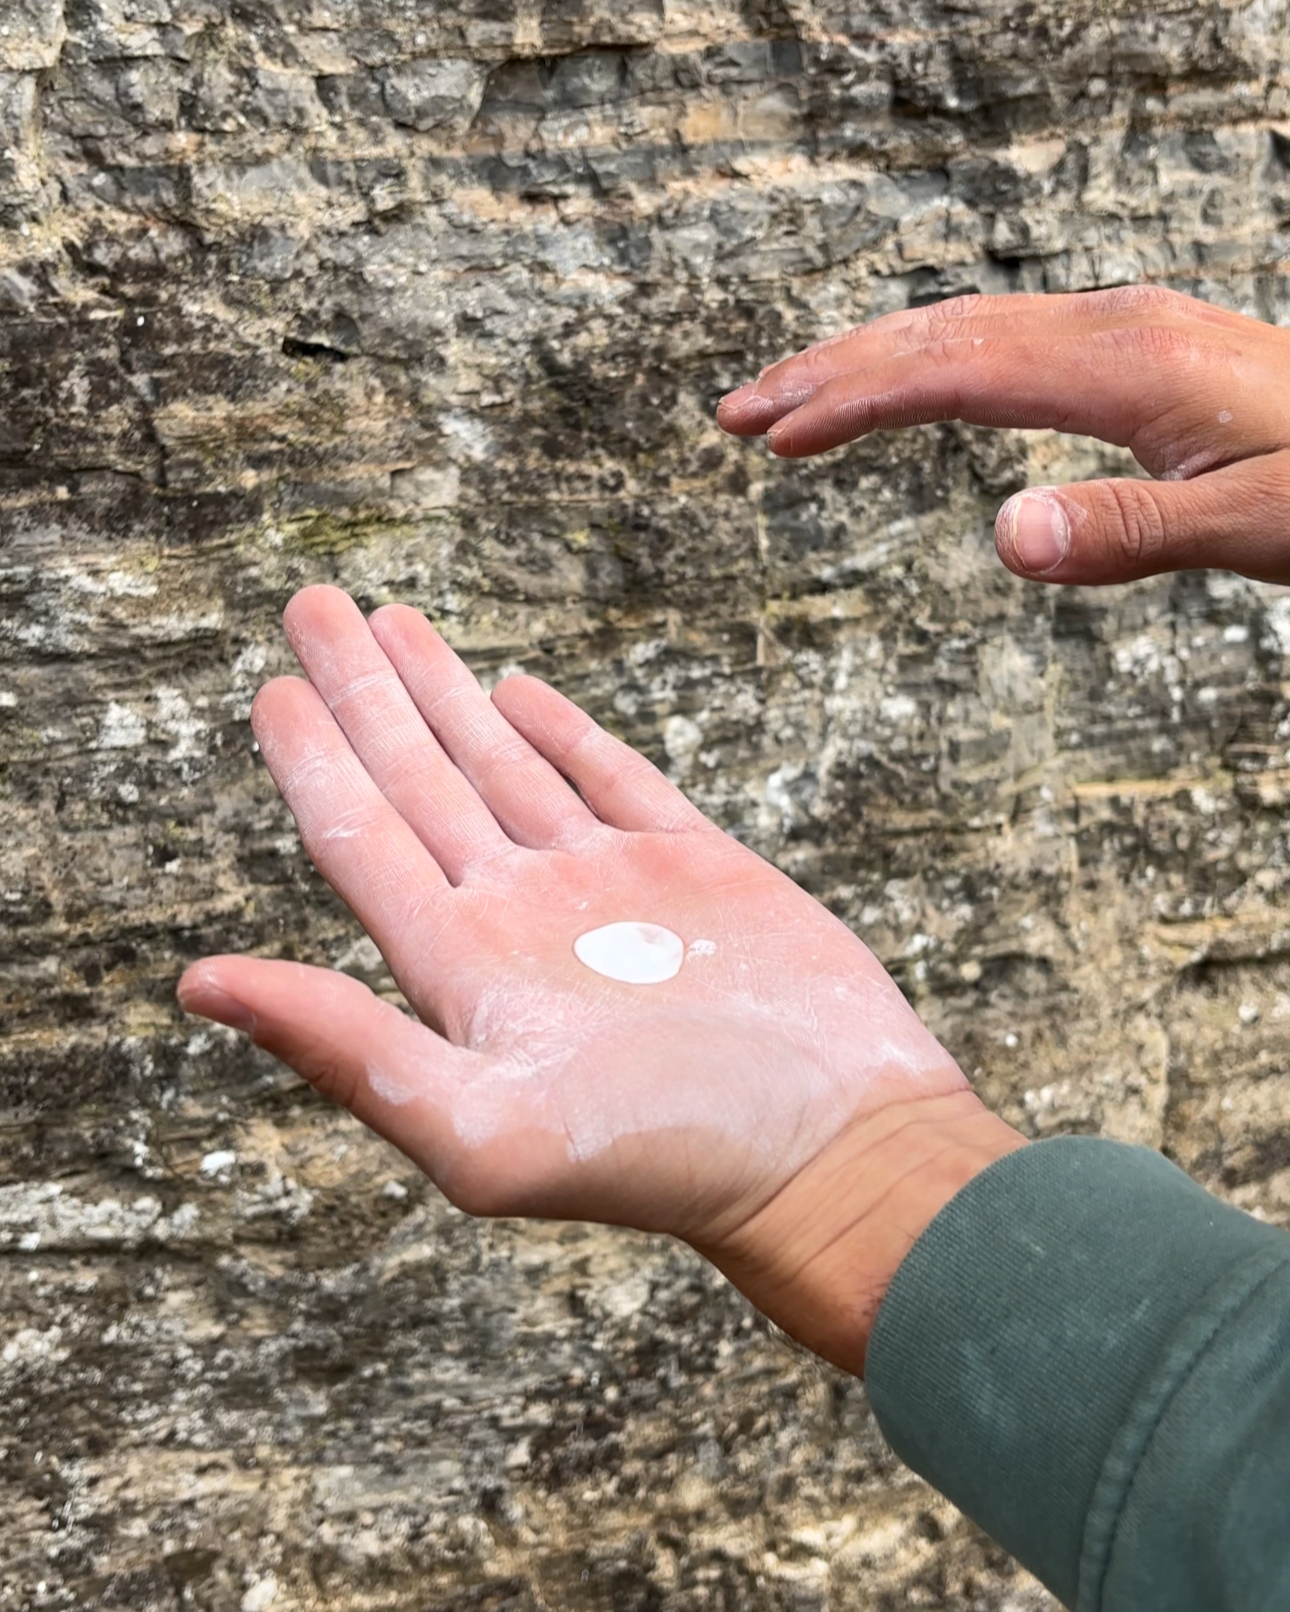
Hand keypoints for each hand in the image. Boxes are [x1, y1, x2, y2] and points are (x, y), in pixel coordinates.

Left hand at [179, 586, 1021, 1372]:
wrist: (834, 1151)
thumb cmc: (669, 1159)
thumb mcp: (485, 1128)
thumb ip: (346, 1049)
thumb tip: (198, 982)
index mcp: (463, 971)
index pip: (362, 841)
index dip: (311, 760)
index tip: (269, 685)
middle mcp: (522, 919)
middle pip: (417, 782)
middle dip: (364, 692)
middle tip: (313, 605)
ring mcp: (609, 889)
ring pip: (504, 765)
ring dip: (444, 695)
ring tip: (393, 621)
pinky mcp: (695, 868)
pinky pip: (610, 779)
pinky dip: (562, 732)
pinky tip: (515, 694)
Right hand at [717, 286, 1289, 584]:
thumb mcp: (1255, 527)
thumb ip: (1132, 533)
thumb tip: (1003, 537)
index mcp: (1126, 365)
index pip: (956, 374)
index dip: (856, 403)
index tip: (776, 437)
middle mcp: (1112, 326)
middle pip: (939, 334)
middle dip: (830, 370)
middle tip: (736, 412)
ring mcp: (1120, 328)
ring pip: (963, 327)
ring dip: (866, 360)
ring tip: (787, 402)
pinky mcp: (1130, 346)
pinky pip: (1001, 339)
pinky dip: (926, 362)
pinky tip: (903, 385)